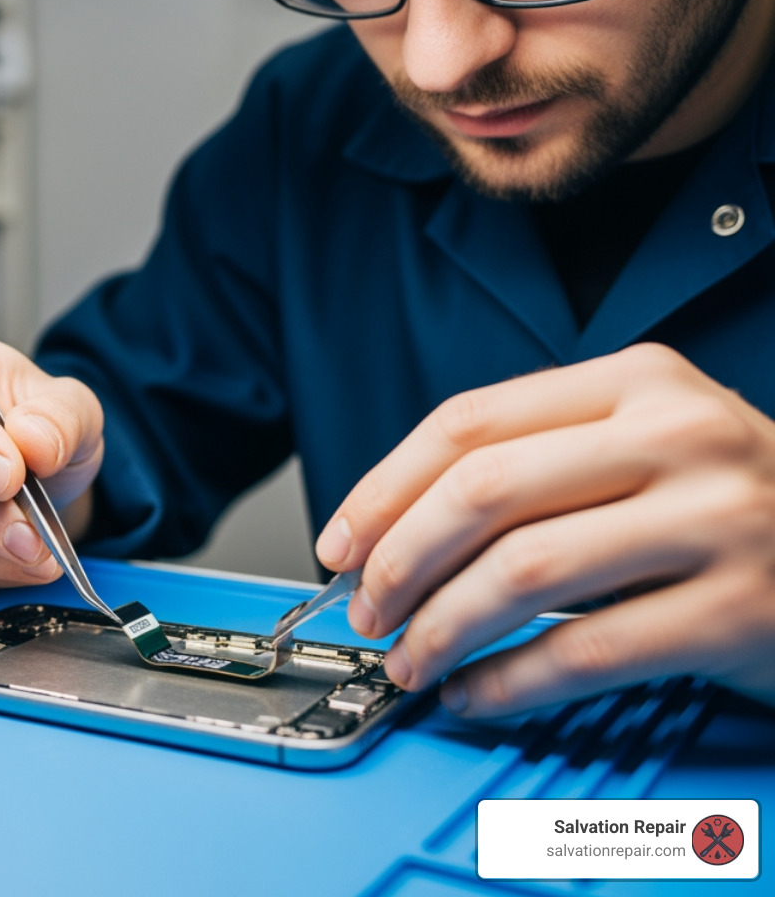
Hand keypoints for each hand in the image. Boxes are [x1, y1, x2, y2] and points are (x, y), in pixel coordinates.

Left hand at [317, 343, 774, 716]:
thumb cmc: (734, 503)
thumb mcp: (648, 443)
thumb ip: (539, 463)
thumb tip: (391, 529)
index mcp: (638, 381)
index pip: (470, 424)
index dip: (383, 489)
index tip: (339, 543)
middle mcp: (679, 435)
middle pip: (483, 492)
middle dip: (398, 560)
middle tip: (366, 608)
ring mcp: (717, 520)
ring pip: (523, 572)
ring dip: (441, 628)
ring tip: (410, 659)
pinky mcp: (738, 611)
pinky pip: (584, 651)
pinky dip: (507, 681)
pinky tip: (475, 694)